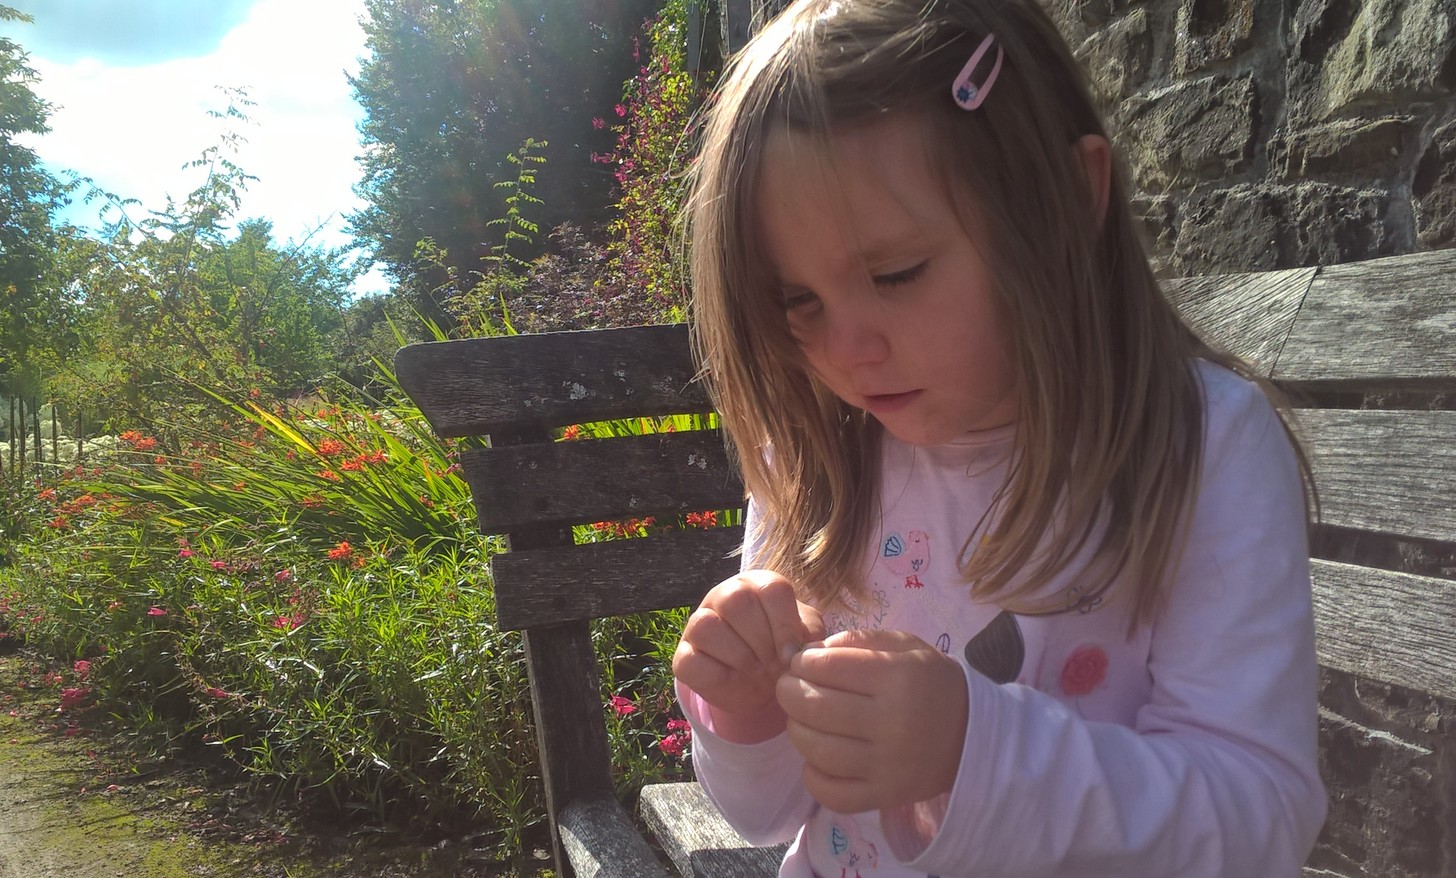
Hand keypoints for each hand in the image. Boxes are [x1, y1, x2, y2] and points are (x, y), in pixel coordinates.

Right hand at [673, 569, 824, 742]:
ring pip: (707, 625)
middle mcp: (723, 595)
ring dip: (739, 655)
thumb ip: (809, 634)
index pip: (772, 588)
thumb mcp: (804, 638)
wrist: (761, 686)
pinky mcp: (682, 656)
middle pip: (737, 600)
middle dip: (762, 640)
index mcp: (757, 584)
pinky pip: (690, 660)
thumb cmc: (783, 651)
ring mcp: (698, 623)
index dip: (785, 624)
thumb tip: (803, 645)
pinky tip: (733, 679)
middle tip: (774, 663)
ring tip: (757, 671)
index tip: (792, 654)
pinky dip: (717, 674)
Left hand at [777, 628, 968, 813]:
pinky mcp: (884, 796)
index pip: (827, 666)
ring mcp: (887, 766)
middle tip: (789, 686)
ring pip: (815, 750)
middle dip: (788, 691)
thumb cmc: (931, 684)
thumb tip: (807, 652)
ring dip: (796, 729)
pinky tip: (817, 757)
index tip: (801, 661)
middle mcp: (892, 724)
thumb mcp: (904, 647)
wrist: (973, 736)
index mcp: (898, 679)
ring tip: (802, 718)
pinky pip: (830, 792)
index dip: (802, 661)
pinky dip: (812, 774)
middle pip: (814, 707)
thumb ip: (856, 641)